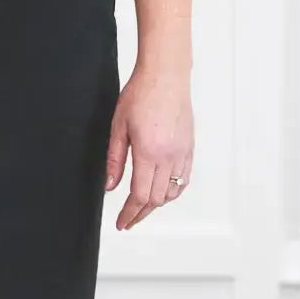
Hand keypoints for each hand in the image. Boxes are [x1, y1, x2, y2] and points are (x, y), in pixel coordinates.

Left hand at [104, 63, 192, 228]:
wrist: (165, 75)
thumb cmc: (140, 95)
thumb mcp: (118, 127)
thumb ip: (114, 160)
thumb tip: (109, 186)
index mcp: (149, 152)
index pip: (140, 196)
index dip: (129, 213)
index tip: (121, 223)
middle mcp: (169, 156)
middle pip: (157, 199)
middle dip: (141, 213)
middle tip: (128, 220)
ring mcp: (182, 153)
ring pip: (173, 192)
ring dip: (157, 204)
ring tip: (142, 208)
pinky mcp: (189, 147)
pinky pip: (184, 179)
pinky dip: (173, 191)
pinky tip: (161, 192)